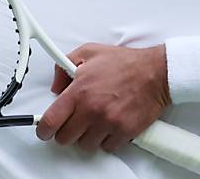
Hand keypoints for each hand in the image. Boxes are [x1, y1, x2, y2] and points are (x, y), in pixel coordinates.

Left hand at [37, 44, 169, 152]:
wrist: (156, 72)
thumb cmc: (125, 63)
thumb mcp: (90, 52)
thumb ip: (65, 66)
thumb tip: (56, 86)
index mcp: (79, 91)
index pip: (50, 121)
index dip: (43, 129)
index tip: (45, 130)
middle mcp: (91, 109)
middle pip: (65, 138)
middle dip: (67, 131)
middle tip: (75, 122)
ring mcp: (108, 122)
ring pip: (85, 145)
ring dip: (88, 136)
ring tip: (96, 121)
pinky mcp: (123, 132)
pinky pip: (106, 147)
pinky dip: (107, 139)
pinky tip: (111, 124)